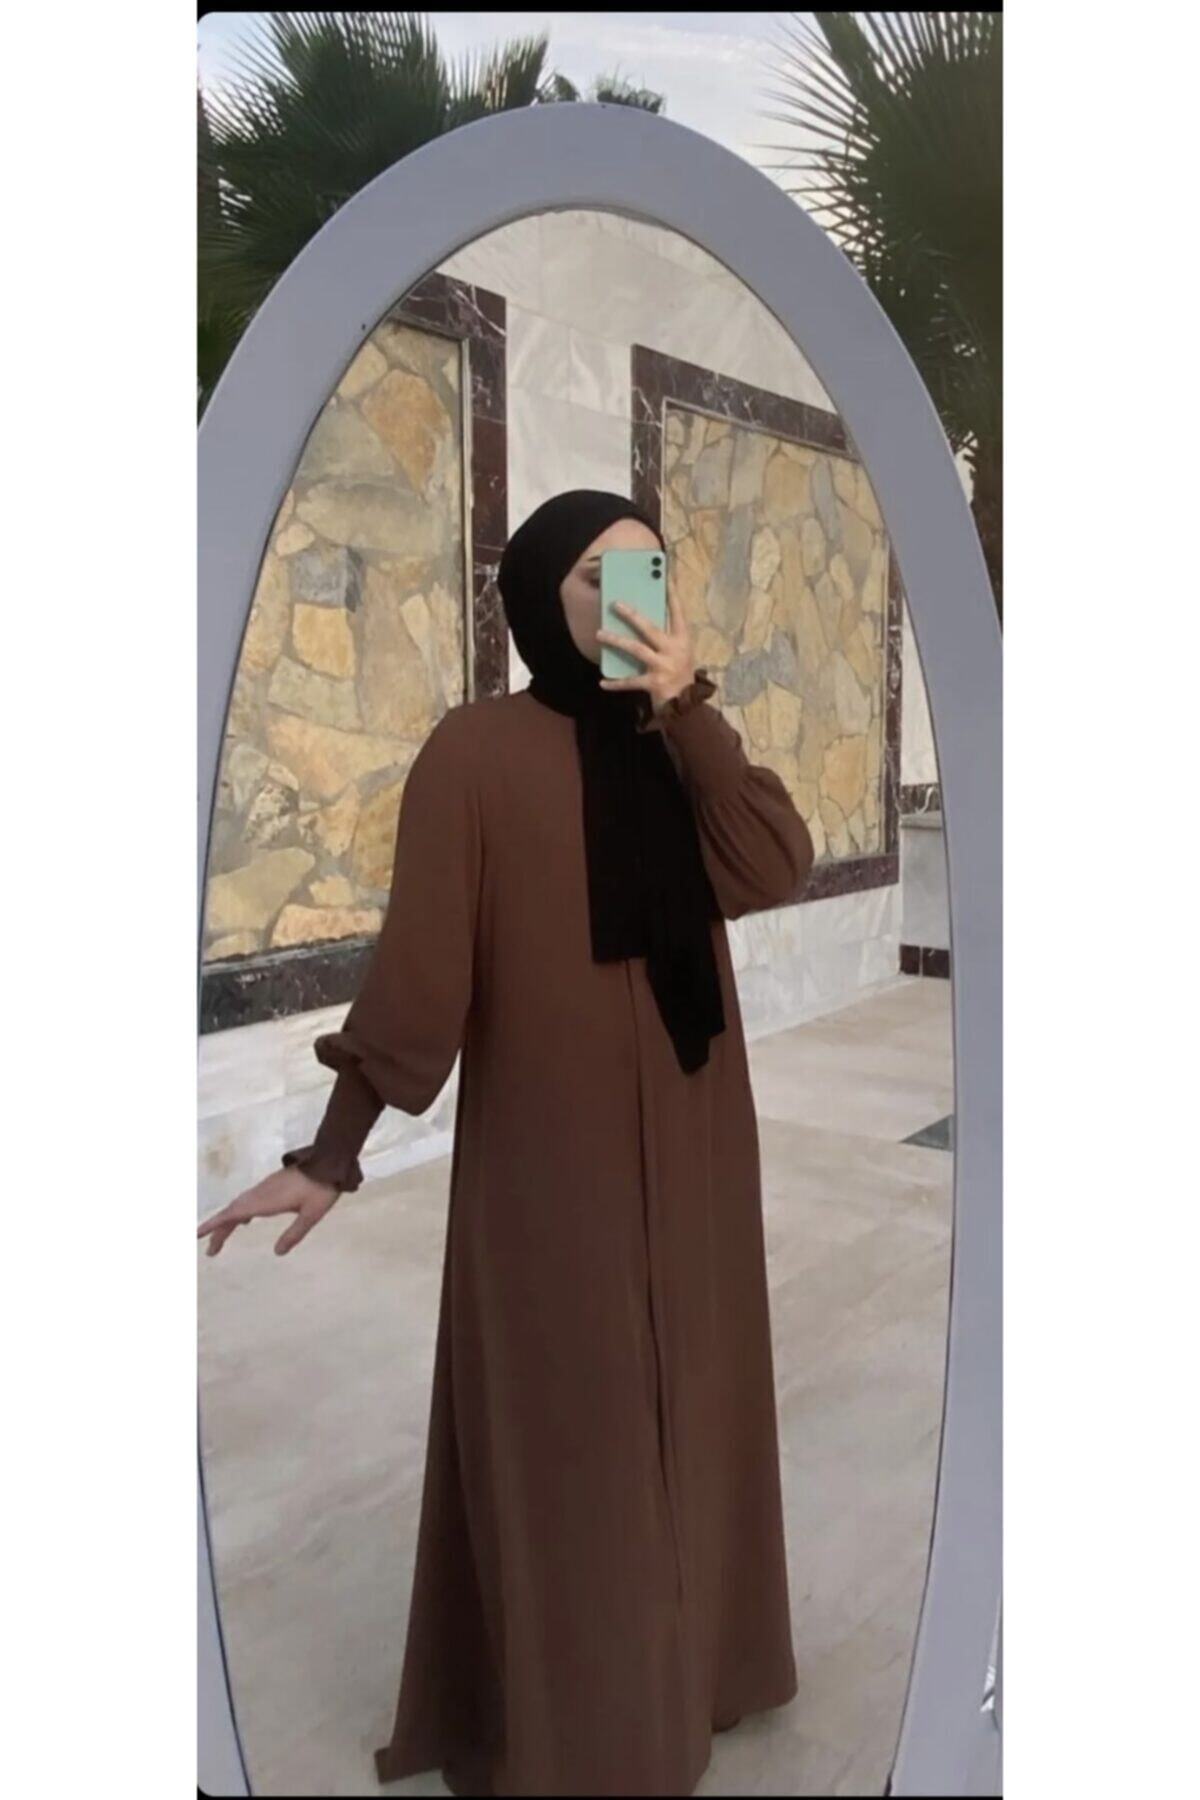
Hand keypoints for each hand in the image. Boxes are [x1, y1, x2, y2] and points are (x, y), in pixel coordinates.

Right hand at [197, 1165, 341, 1257]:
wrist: (330, 1161)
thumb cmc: (322, 1189)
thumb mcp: (311, 1215)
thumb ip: (294, 1234)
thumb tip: (277, 1253)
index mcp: (265, 1201)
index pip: (232, 1214)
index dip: (213, 1225)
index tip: (195, 1235)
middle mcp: (260, 1193)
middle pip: (232, 1212)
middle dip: (218, 1231)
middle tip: (210, 1252)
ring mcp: (265, 1187)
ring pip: (240, 1205)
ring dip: (229, 1222)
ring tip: (221, 1240)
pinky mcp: (272, 1184)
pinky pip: (249, 1200)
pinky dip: (241, 1212)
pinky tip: (245, 1220)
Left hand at [596, 580, 694, 713]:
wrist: (687, 706)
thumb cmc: (681, 675)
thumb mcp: (680, 653)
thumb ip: (667, 638)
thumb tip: (643, 620)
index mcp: (682, 639)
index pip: (677, 612)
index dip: (671, 595)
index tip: (665, 577)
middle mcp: (674, 650)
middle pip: (649, 628)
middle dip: (632, 615)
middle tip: (615, 604)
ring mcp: (664, 666)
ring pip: (636, 649)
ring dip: (616, 640)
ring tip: (599, 633)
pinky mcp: (654, 683)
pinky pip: (631, 681)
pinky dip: (616, 683)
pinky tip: (602, 682)